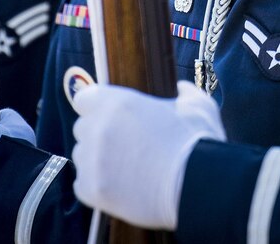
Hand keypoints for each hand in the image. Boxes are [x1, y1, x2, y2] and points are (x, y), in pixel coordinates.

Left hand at [73, 81, 225, 229]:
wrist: (195, 185)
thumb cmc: (196, 141)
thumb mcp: (197, 105)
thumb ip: (184, 93)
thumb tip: (181, 89)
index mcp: (117, 103)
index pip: (85, 98)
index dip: (97, 104)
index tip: (109, 112)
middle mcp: (97, 130)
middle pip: (83, 128)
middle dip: (98, 133)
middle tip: (124, 142)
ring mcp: (92, 162)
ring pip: (82, 157)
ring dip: (98, 160)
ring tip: (126, 167)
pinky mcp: (91, 190)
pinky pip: (83, 184)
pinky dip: (98, 185)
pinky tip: (121, 185)